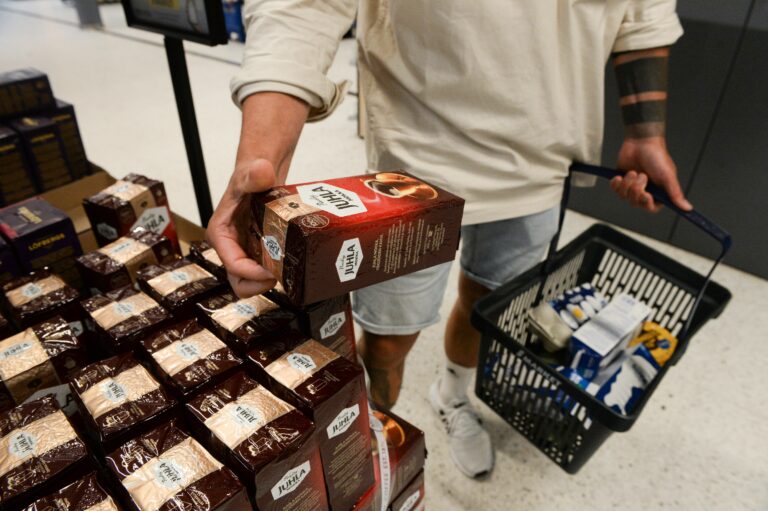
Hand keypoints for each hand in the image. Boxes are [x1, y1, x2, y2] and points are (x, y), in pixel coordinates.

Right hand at [206, 159, 276, 296]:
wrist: (261, 175)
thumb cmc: (251, 176)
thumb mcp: (252, 173)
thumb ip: (255, 173)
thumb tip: (262, 171)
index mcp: (220, 234)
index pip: (232, 264)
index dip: (252, 274)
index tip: (272, 272)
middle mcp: (229, 247)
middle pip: (239, 281)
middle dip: (258, 285)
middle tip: (281, 277)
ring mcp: (243, 252)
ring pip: (251, 282)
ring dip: (267, 282)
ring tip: (288, 273)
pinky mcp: (256, 253)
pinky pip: (263, 273)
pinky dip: (276, 274)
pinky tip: (292, 266)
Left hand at [611, 137, 692, 212]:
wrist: (641, 142)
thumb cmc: (657, 156)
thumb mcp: (668, 176)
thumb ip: (675, 193)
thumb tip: (687, 208)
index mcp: (658, 192)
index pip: (651, 208)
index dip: (647, 203)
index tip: (646, 194)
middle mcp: (645, 191)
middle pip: (635, 203)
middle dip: (636, 189)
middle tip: (641, 175)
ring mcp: (632, 187)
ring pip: (624, 196)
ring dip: (627, 184)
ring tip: (632, 172)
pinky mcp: (621, 181)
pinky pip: (615, 190)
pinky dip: (616, 183)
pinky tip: (620, 176)